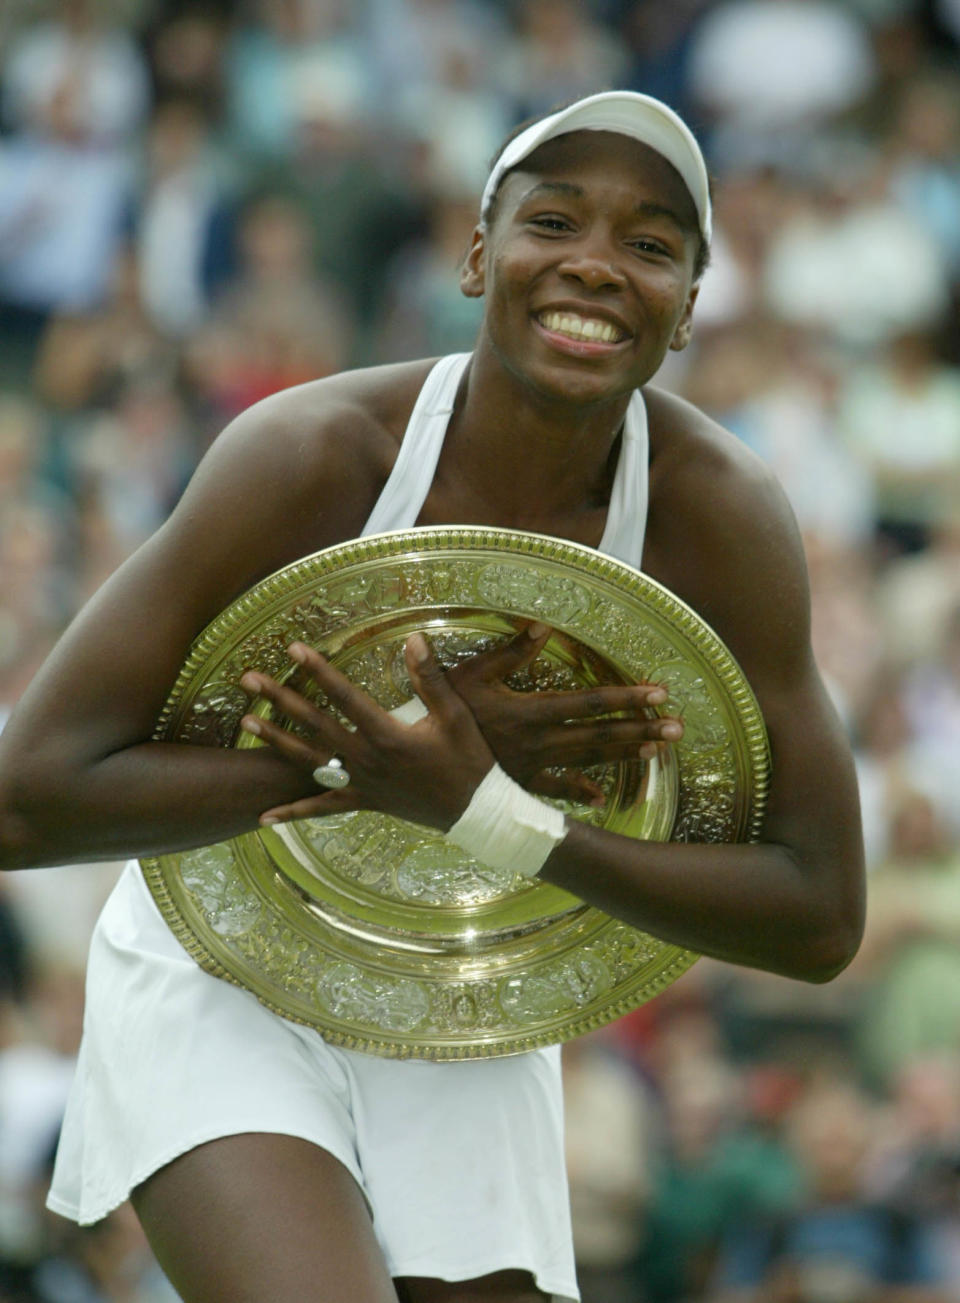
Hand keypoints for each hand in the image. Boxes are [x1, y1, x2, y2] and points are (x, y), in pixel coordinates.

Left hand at [238, 634, 494, 828]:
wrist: (477, 813)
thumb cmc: (469, 760)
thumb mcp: (455, 716)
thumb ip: (431, 678)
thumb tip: (413, 638)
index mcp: (387, 735)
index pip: (344, 696)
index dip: (318, 670)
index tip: (294, 649)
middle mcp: (366, 760)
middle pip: (314, 725)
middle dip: (279, 700)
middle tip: (248, 680)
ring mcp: (361, 784)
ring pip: (308, 761)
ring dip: (275, 742)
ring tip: (245, 724)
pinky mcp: (363, 802)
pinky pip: (322, 809)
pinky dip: (292, 813)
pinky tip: (264, 818)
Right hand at [445, 623, 682, 804]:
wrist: (421, 767)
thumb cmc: (439, 717)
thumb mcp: (469, 677)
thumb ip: (508, 653)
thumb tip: (544, 626)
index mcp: (529, 713)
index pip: (588, 703)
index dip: (625, 698)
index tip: (659, 693)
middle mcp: (539, 743)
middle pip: (599, 735)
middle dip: (640, 729)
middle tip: (678, 728)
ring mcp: (532, 767)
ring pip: (587, 760)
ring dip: (624, 754)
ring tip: (658, 750)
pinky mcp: (520, 784)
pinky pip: (556, 790)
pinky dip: (580, 792)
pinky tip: (602, 797)